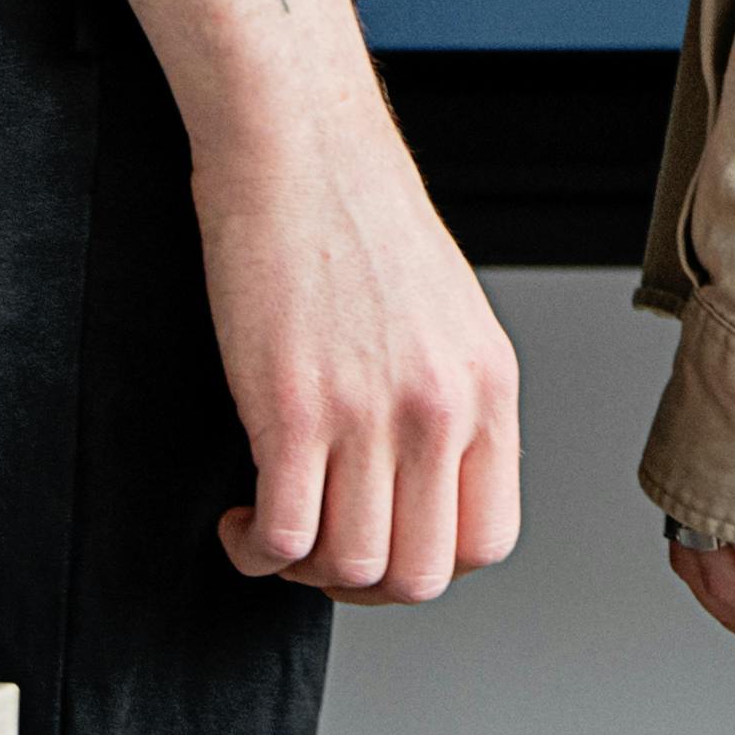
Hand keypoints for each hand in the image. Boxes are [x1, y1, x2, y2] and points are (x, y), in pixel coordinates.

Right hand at [195, 102, 523, 602]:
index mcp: (490, 387)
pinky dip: (256, 550)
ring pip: (353, 569)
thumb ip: (449, 403)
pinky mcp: (294, 408)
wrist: (301, 148)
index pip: (491, 540)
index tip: (385, 544)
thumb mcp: (446, 317)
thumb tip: (421, 485)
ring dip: (304, 572)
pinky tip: (243, 518)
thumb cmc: (360, 219)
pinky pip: (284, 537)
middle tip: (323, 551)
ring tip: (277, 527)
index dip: (431, 564)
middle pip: (422, 574)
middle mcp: (441, 408)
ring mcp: (370, 412)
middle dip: (365, 587)